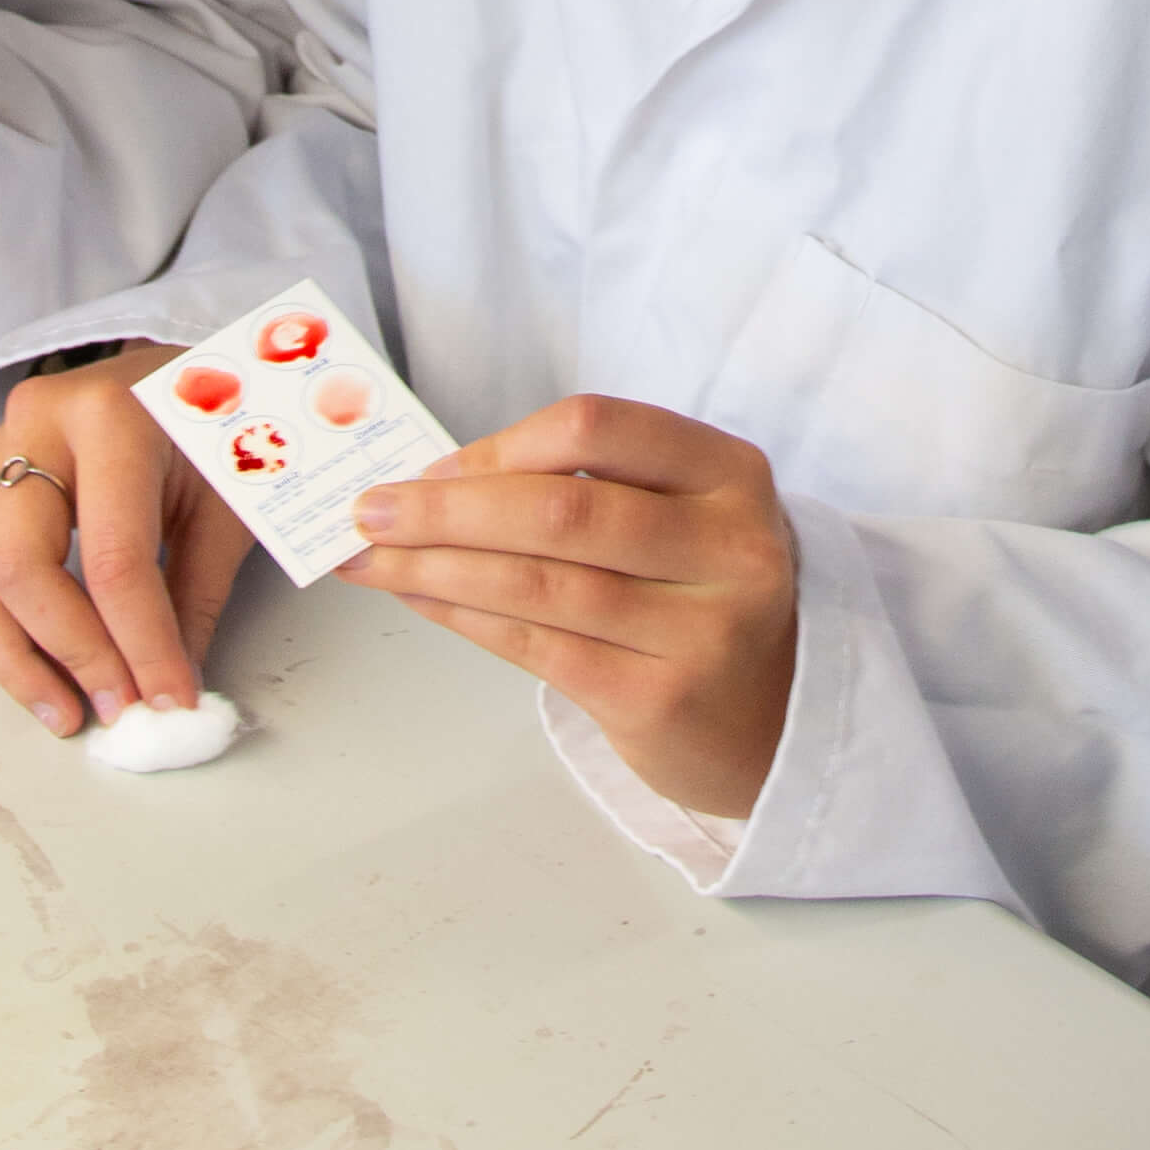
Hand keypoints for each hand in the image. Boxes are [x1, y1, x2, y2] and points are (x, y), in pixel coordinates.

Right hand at [0, 350, 251, 733]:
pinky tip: (39, 676)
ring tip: (67, 715)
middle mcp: (35, 426)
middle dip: (71, 653)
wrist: (170, 368)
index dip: (142, 643)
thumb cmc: (204, 427)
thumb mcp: (223, 500)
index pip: (115, 557)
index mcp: (112, 416)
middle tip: (117, 708)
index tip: (169, 702)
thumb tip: (174, 697)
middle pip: (22, 567)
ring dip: (15, 661)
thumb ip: (195, 596)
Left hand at [352, 395, 797, 823]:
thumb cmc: (702, 598)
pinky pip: (535, 646)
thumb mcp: (681, 518)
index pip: (599, 429)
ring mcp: (698, 629)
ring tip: (368, 558)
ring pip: (538, 583)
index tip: (433, 466)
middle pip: (561, 509)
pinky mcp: (658, 700)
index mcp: (730, 475)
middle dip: (446, 508)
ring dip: (435, 566)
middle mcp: (728, 547)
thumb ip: (590, 489)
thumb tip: (436, 480)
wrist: (781, 721)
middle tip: (370, 510)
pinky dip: (464, 617)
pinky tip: (420, 599)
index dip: (501, 445)